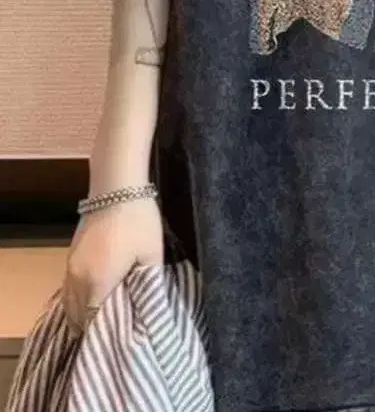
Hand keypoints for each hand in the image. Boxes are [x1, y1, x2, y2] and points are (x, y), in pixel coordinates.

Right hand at [62, 196, 163, 332]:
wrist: (117, 187)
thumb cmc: (139, 221)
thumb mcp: (152, 254)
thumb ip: (149, 283)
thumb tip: (148, 304)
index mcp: (97, 282)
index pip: (92, 320)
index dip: (103, 332)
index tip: (117, 338)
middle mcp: (78, 278)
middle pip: (76, 315)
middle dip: (90, 325)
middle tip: (111, 331)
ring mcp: (71, 265)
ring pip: (70, 301)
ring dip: (82, 311)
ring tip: (103, 317)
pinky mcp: (72, 254)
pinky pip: (69, 287)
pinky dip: (78, 297)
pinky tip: (95, 295)